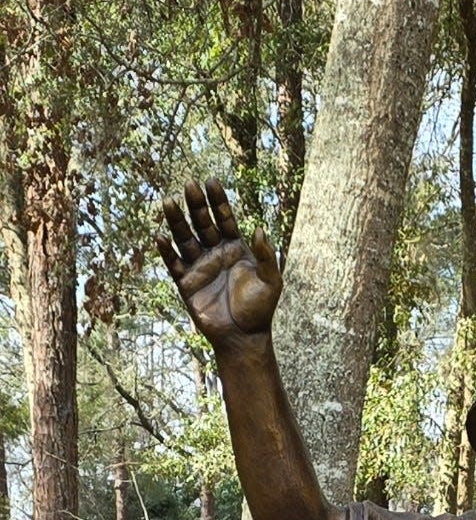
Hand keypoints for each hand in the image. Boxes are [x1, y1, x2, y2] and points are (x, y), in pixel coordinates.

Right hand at [156, 178, 281, 347]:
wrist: (243, 337)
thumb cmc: (260, 310)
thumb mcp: (271, 282)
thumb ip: (267, 256)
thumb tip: (260, 229)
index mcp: (235, 248)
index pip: (224, 218)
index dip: (218, 201)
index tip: (211, 181)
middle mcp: (215, 253)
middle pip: (203, 223)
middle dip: (196, 204)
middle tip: (189, 185)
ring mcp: (200, 267)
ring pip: (185, 238)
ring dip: (177, 221)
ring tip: (169, 201)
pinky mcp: (187, 283)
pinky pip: (174, 264)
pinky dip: (166, 252)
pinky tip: (160, 237)